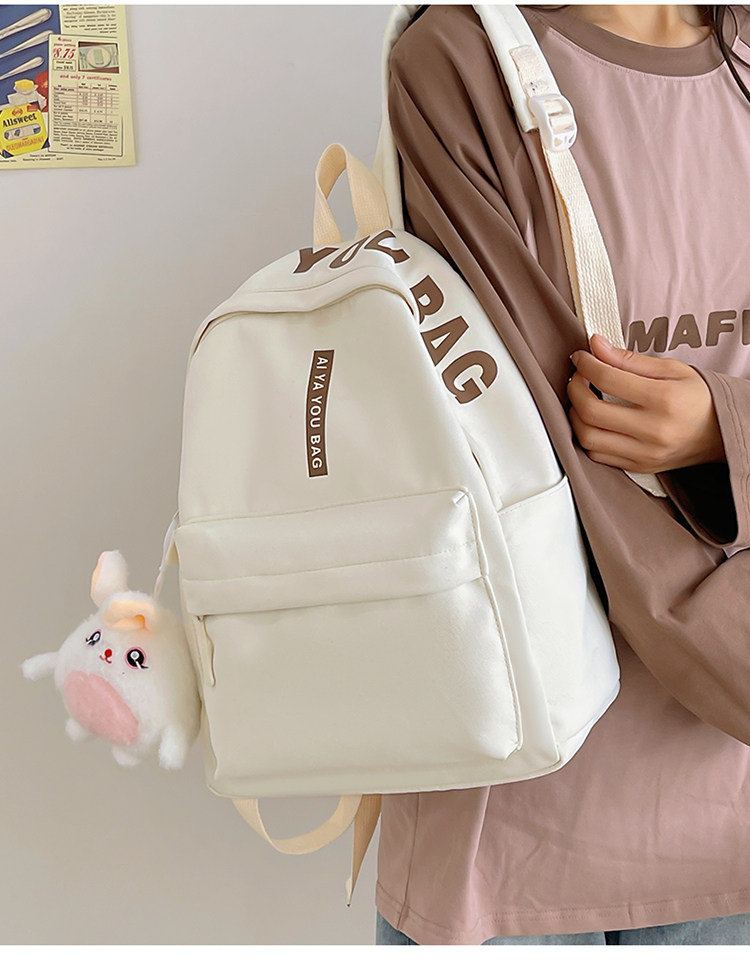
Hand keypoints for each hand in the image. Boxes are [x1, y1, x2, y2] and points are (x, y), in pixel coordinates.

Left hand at [566, 334, 725, 473]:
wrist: (719, 433)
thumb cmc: (697, 398)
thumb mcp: (671, 369)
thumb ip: (629, 359)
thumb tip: (596, 345)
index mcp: (664, 399)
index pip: (608, 379)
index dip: (586, 364)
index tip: (581, 357)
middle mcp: (653, 430)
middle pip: (591, 410)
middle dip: (574, 389)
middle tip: (577, 377)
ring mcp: (644, 453)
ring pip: (588, 436)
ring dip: (575, 415)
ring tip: (582, 398)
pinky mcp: (638, 467)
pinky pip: (597, 455)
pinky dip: (587, 436)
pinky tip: (592, 421)